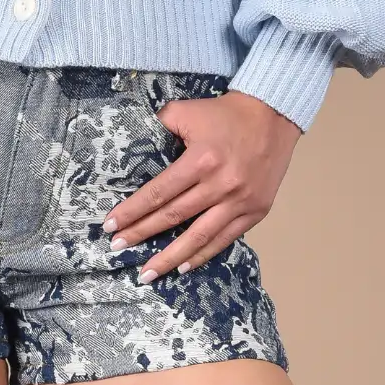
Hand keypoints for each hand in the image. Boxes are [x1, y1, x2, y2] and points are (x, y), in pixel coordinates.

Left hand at [102, 89, 301, 282]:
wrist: (274, 116)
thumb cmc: (227, 113)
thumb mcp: (187, 110)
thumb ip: (160, 125)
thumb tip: (137, 144)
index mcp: (200, 160)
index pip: (158, 193)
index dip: (132, 211)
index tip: (110, 226)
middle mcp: (220, 184)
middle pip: (173, 217)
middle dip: (142, 234)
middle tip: (117, 249)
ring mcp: (240, 201)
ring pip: (199, 236)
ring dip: (170, 257)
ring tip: (147, 273)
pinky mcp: (256, 211)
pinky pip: (225, 238)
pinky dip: (203, 254)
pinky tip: (183, 266)